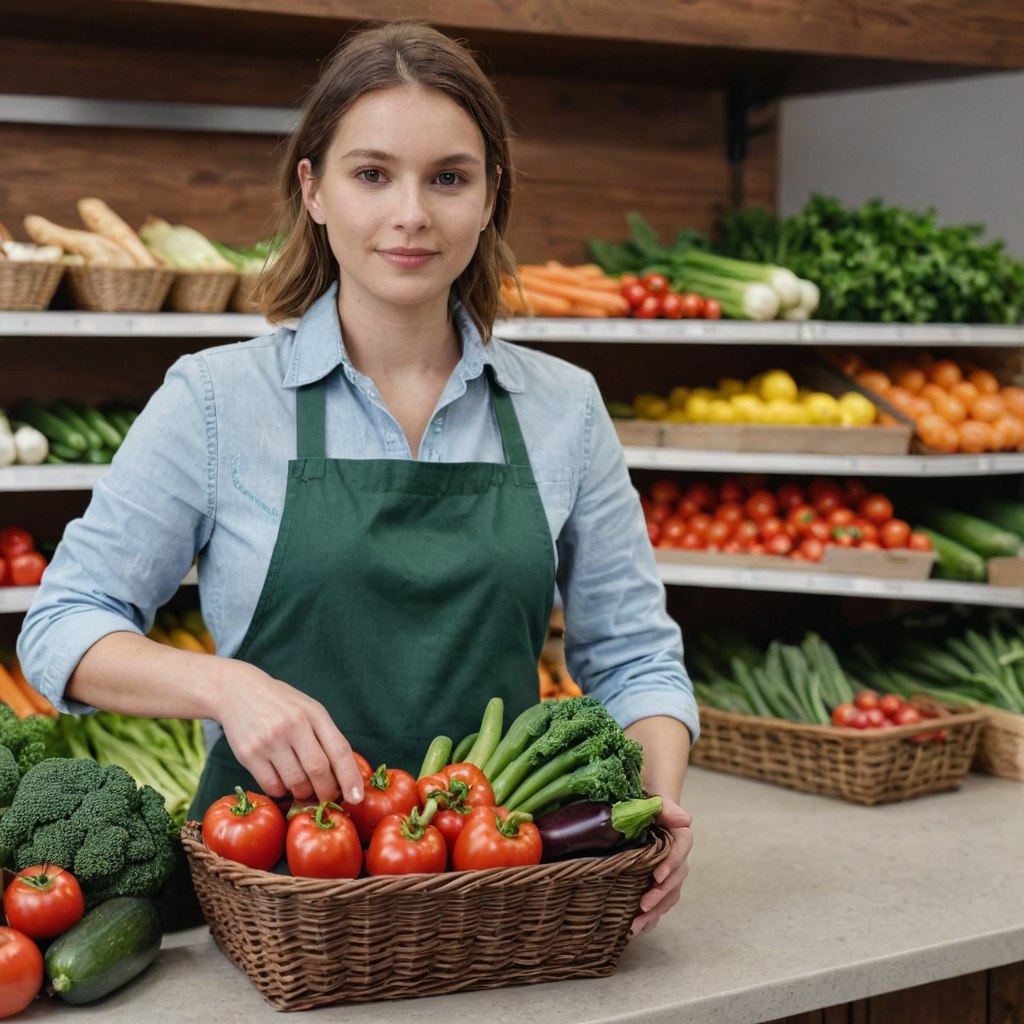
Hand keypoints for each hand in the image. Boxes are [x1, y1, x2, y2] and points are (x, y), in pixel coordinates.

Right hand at [215, 660, 364, 805]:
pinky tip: (282, 782)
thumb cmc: (281, 705)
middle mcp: (293, 725)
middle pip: (319, 770)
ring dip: (303, 793)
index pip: (339, 750)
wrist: (238, 691)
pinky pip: (272, 786)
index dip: (350, 777)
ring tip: (303, 788)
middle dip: (327, 792)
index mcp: (314, 713)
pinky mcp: (249, 754)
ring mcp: (270, 740)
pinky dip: (282, 791)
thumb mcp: (308, 709)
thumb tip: (346, 775)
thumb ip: (326, 736)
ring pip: (296, 782)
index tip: (357, 798)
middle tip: (328, 799)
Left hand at [631, 796, 692, 936]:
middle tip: (643, 906)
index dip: (670, 865)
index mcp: (680, 837)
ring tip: (635, 926)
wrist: (644, 805)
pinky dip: (651, 916)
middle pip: (675, 879)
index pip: (679, 851)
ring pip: (669, 895)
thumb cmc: (649, 801)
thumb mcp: (656, 800)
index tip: (656, 876)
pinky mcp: (658, 882)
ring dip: (655, 912)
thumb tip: (686, 820)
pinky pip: (660, 901)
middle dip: (660, 895)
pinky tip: (636, 928)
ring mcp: (670, 873)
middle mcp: (678, 858)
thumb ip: (668, 808)